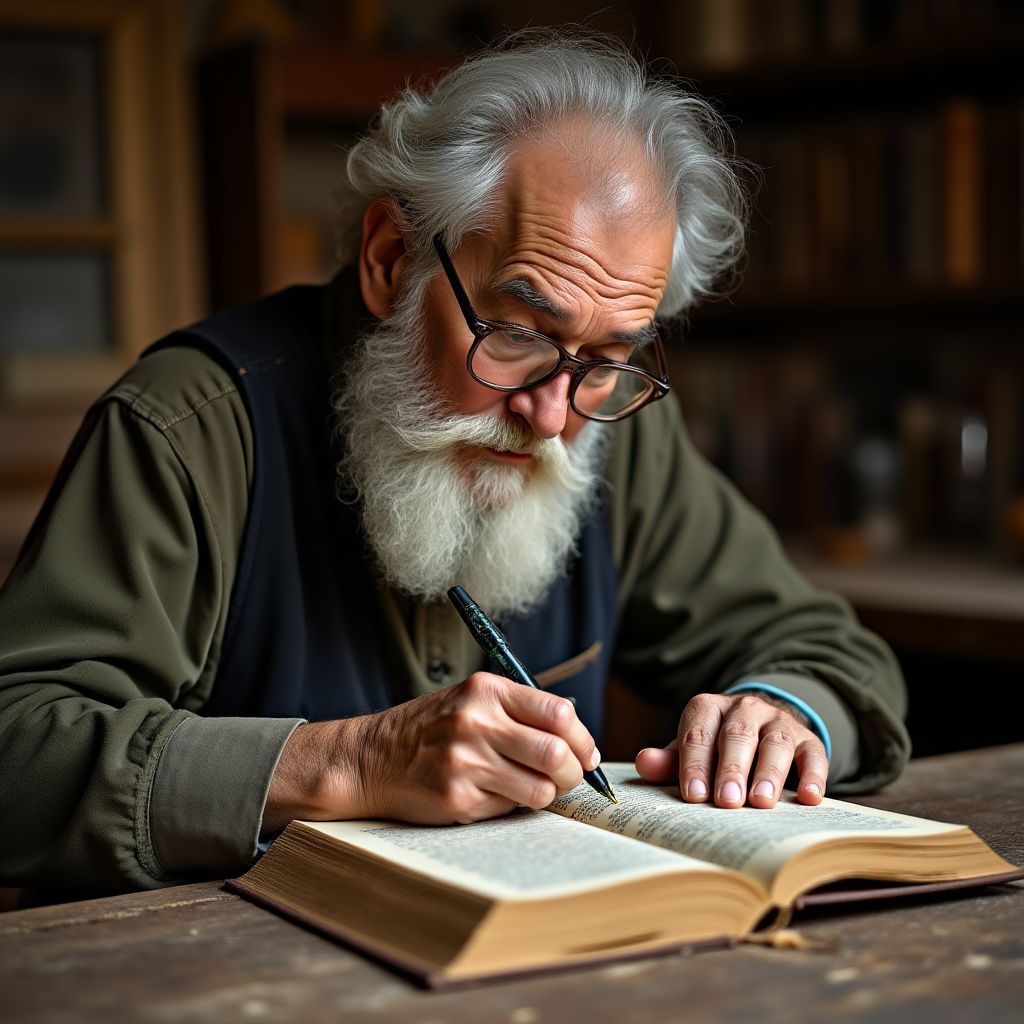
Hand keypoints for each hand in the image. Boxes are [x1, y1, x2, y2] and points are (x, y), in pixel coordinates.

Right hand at [263, 672, 599, 830]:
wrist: (372, 757)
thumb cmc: (431, 728)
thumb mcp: (471, 699)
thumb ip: (519, 711)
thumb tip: (577, 741)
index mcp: (486, 690)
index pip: (560, 714)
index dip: (582, 739)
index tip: (585, 753)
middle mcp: (476, 722)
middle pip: (557, 754)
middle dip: (574, 773)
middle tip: (569, 778)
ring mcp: (466, 762)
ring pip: (541, 789)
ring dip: (546, 794)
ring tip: (530, 787)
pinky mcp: (458, 798)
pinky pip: (510, 808)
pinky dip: (512, 804)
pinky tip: (492, 793)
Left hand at [634, 692, 827, 808]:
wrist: (758, 726)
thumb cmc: (715, 747)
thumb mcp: (690, 750)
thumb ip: (669, 760)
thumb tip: (644, 763)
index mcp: (708, 708)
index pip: (698, 733)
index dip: (695, 764)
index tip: (694, 795)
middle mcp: (744, 708)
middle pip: (737, 735)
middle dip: (731, 769)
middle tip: (727, 802)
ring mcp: (778, 721)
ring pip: (775, 742)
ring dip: (769, 772)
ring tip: (762, 802)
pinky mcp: (808, 739)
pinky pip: (813, 754)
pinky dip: (814, 775)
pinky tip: (810, 798)